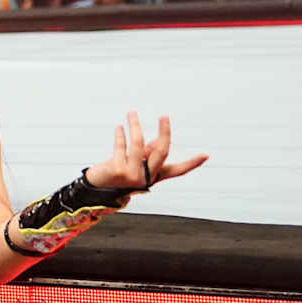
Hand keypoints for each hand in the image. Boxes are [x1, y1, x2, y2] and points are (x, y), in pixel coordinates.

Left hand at [86, 112, 206, 190]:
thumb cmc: (117, 174)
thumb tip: (158, 139)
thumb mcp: (135, 164)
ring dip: (135, 125)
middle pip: (161, 152)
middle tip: (164, 116)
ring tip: (132, 113)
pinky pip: (121, 146)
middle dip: (165, 132)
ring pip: (138, 144)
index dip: (192, 163)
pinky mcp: (118, 170)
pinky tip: (119, 128)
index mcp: (154, 177)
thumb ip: (147, 153)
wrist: (95, 190)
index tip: (206, 155)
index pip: (177, 171)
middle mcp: (146, 178)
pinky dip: (120, 135)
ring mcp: (132, 175)